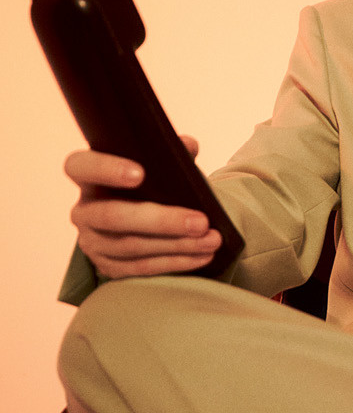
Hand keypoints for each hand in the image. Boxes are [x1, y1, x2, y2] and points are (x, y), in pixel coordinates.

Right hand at [65, 137, 221, 278]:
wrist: (144, 224)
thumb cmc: (150, 188)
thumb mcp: (156, 168)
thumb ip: (170, 153)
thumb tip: (189, 145)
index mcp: (89, 177)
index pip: (80, 166)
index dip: (106, 169)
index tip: (140, 174)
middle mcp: (83, 211)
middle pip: (114, 216)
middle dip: (162, 221)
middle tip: (201, 222)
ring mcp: (92, 242)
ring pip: (133, 246)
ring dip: (178, 245)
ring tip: (212, 240)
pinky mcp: (108, 267)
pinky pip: (142, 267)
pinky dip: (176, 262)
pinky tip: (202, 256)